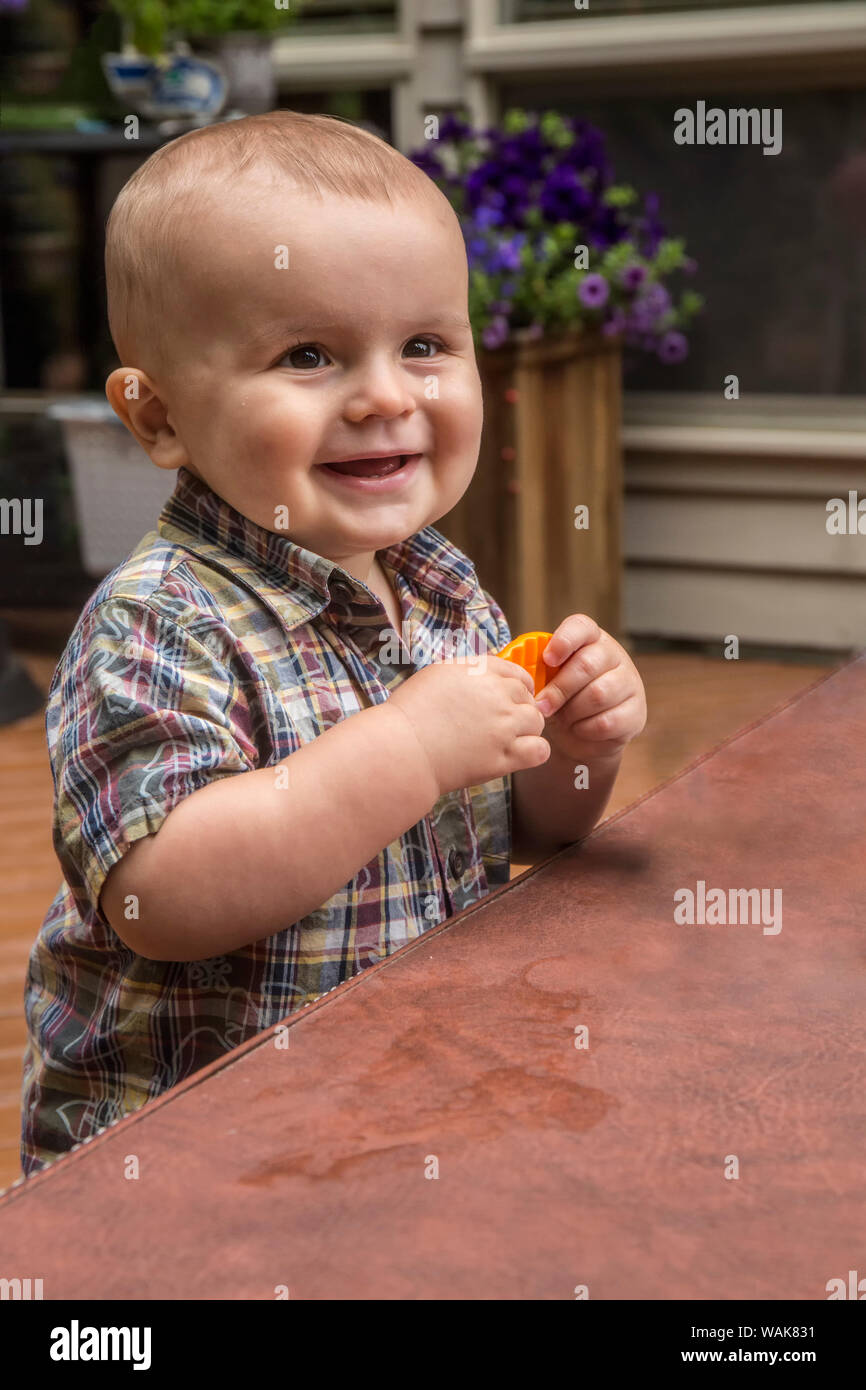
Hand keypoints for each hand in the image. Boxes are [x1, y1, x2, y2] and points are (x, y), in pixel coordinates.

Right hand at [389, 655, 549, 796]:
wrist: (401, 749)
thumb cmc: (409, 713)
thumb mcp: (437, 675)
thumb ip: (468, 671)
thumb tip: (485, 673)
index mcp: (480, 671)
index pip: (516, 673)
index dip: (517, 686)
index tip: (510, 697)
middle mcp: (496, 695)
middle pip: (528, 696)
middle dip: (518, 707)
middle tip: (501, 721)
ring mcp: (503, 726)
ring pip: (537, 722)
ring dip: (527, 729)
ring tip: (509, 738)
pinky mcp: (504, 757)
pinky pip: (539, 750)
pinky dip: (534, 752)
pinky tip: (519, 754)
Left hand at [532, 615, 646, 763]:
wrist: (581, 734)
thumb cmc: (560, 699)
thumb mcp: (547, 679)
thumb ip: (533, 667)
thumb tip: (503, 663)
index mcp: (590, 639)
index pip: (581, 627)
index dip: (563, 641)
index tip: (547, 659)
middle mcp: (614, 655)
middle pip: (587, 665)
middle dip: (559, 689)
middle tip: (542, 706)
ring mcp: (629, 682)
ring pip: (598, 694)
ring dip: (572, 712)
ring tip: (562, 719)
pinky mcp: (636, 712)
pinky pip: (607, 721)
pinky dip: (586, 729)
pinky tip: (579, 728)